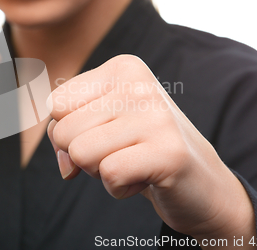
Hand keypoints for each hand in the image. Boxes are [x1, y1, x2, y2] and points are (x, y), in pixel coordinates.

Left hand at [47, 54, 255, 247]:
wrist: (200, 182)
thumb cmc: (140, 149)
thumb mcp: (99, 124)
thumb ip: (66, 129)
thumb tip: (64, 163)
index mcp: (122, 67)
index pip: (56, 104)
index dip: (68, 131)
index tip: (103, 135)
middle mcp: (139, 84)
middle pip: (64, 131)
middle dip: (83, 154)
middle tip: (122, 152)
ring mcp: (156, 116)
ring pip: (80, 154)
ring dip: (100, 171)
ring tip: (133, 162)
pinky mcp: (168, 151)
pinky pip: (108, 175)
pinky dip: (119, 188)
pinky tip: (145, 178)